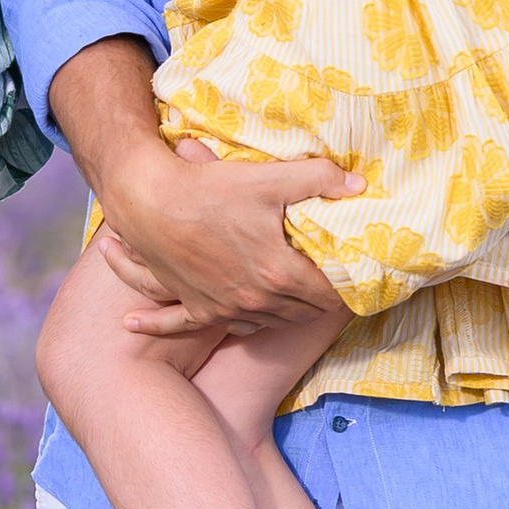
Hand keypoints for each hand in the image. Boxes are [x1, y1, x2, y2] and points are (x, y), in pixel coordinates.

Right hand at [99, 130, 359, 334]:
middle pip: (302, 314)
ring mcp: (224, 309)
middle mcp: (254, 300)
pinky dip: (232, 327)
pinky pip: (225, 329)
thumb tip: (358, 186)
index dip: (345, 288)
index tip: (352, 278)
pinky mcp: (197, 308)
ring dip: (285, 314)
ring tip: (296, 297)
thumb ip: (319, 179)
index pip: (327, 295)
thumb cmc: (210, 189)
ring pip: (268, 323)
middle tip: (329, 285)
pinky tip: (241, 323)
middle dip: (319, 302)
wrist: (149, 202)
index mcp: (278, 272)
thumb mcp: (269, 179)